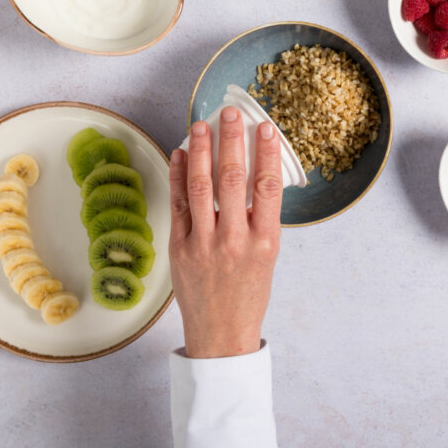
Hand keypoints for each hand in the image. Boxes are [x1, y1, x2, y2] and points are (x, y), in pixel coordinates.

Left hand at [169, 107, 283, 357]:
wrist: (222, 334)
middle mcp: (235, 240)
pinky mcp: (180, 249)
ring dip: (201, 151)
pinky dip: (179, 176)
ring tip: (201, 124)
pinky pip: (179, 205)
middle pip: (233, 179)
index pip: (267, 186)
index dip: (266, 153)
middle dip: (231, 141)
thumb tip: (252, 176)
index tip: (265, 127)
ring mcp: (204, 244)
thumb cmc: (249, 294)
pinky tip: (180, 154)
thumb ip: (261, 219)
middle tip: (230, 113)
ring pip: (202, 188)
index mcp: (264, 241)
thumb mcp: (268, 257)